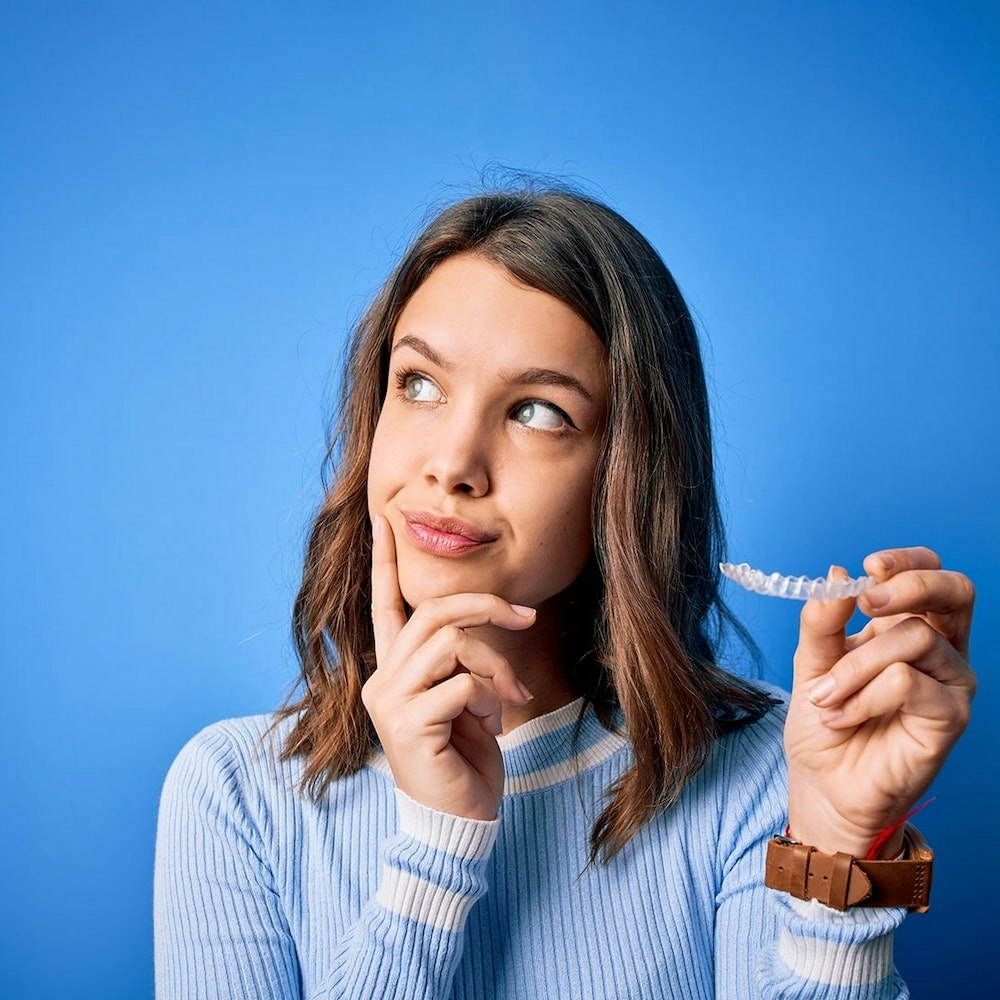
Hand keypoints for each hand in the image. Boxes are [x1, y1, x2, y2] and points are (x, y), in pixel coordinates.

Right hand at [361, 514, 535, 820]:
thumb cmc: (465, 756)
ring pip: (450, 643)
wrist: (458, 819)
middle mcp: (383, 679)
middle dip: (486, 605)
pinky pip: (463, 685)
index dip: (385, 561)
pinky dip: (490, 696)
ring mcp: (391, 702)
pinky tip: (492, 723)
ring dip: (494, 663)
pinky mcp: (409, 726)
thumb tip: (488, 629)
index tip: (385, 518)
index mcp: (395, 669)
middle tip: (526, 618)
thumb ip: (463, 660)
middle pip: (433, 612)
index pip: (385, 604)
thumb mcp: (467, 696)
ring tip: (512, 694)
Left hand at [785, 546, 975, 856]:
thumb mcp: (811, 662)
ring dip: (855, 666)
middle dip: (908, 585)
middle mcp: (941, 650)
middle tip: (865, 603)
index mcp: (908, 628)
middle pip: (954, 592)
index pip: (932, 574)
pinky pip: (907, 682)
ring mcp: (951, 683)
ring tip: (825, 697)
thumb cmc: (824, 722)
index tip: (870, 566)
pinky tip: (842, 716)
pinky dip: (863, 695)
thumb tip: (837, 573)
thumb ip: (823, 620)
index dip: (909, 562)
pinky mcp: (951, 717)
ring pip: (915, 638)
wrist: (823, 785)